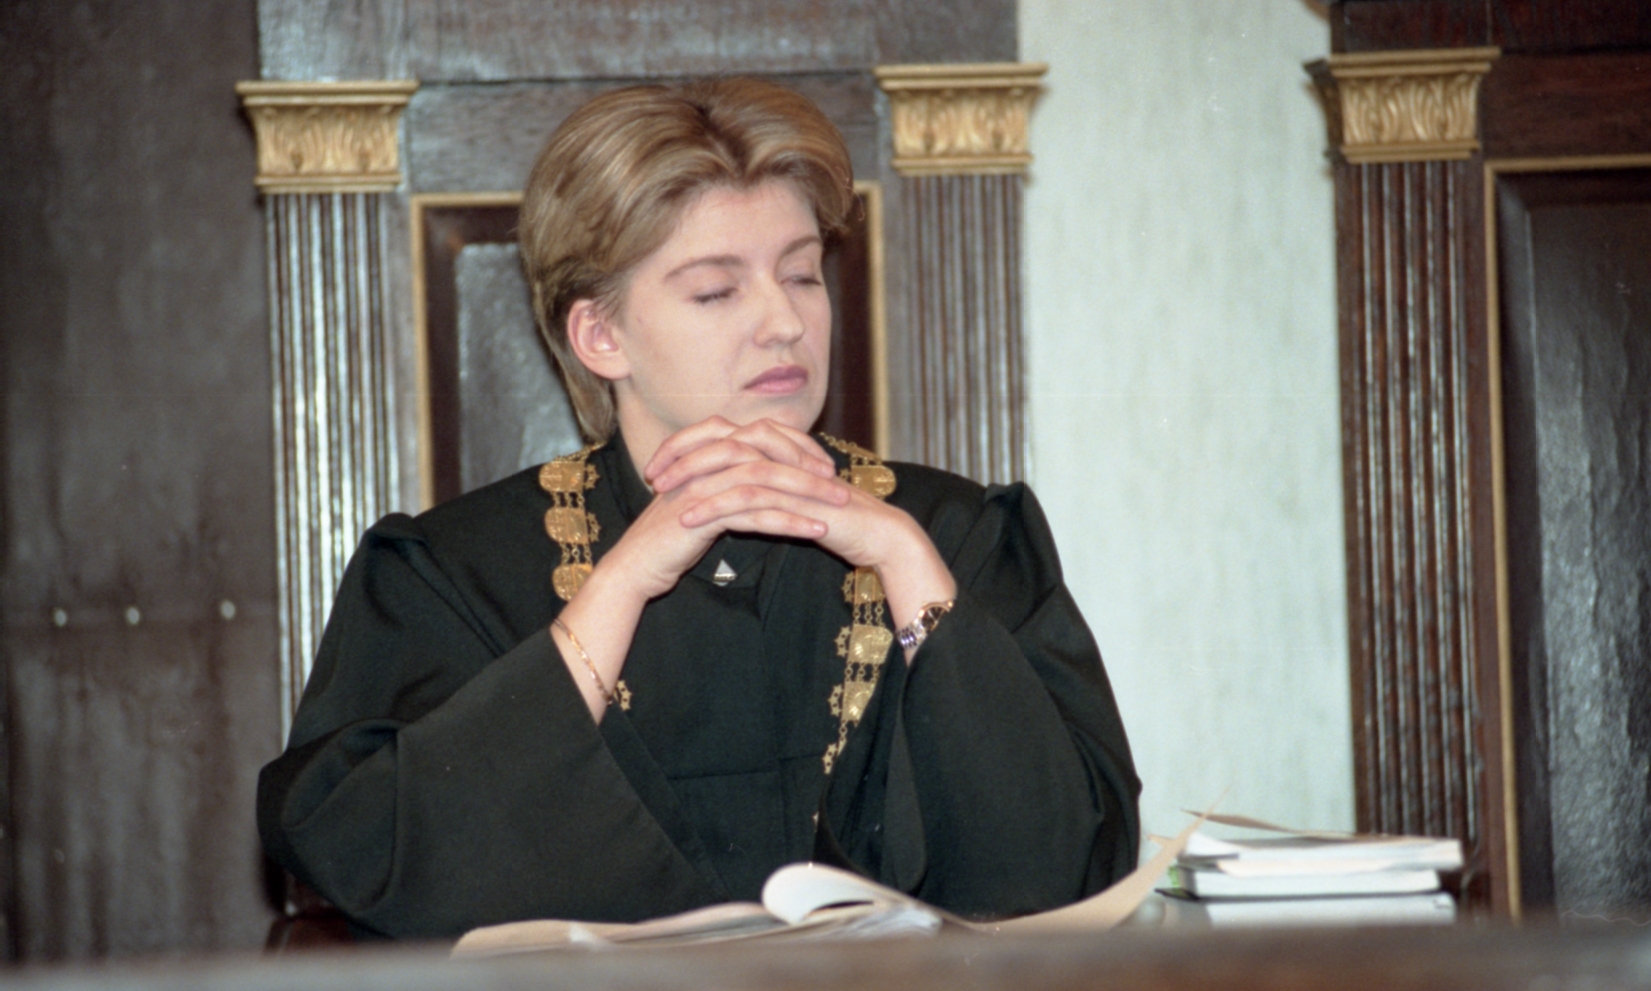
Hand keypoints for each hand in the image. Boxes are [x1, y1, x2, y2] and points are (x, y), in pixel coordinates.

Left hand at [651, 419, 957, 658]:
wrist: (878, 535)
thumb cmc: (836, 520)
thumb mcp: (790, 499)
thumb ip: (763, 490)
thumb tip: (728, 492)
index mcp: (778, 448)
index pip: (724, 433)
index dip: (688, 443)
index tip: (659, 463)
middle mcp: (782, 453)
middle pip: (721, 440)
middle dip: (682, 455)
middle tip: (652, 474)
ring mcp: (790, 472)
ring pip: (730, 466)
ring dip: (692, 481)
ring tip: (663, 497)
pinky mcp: (796, 497)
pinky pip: (747, 497)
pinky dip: (714, 506)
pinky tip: (691, 519)